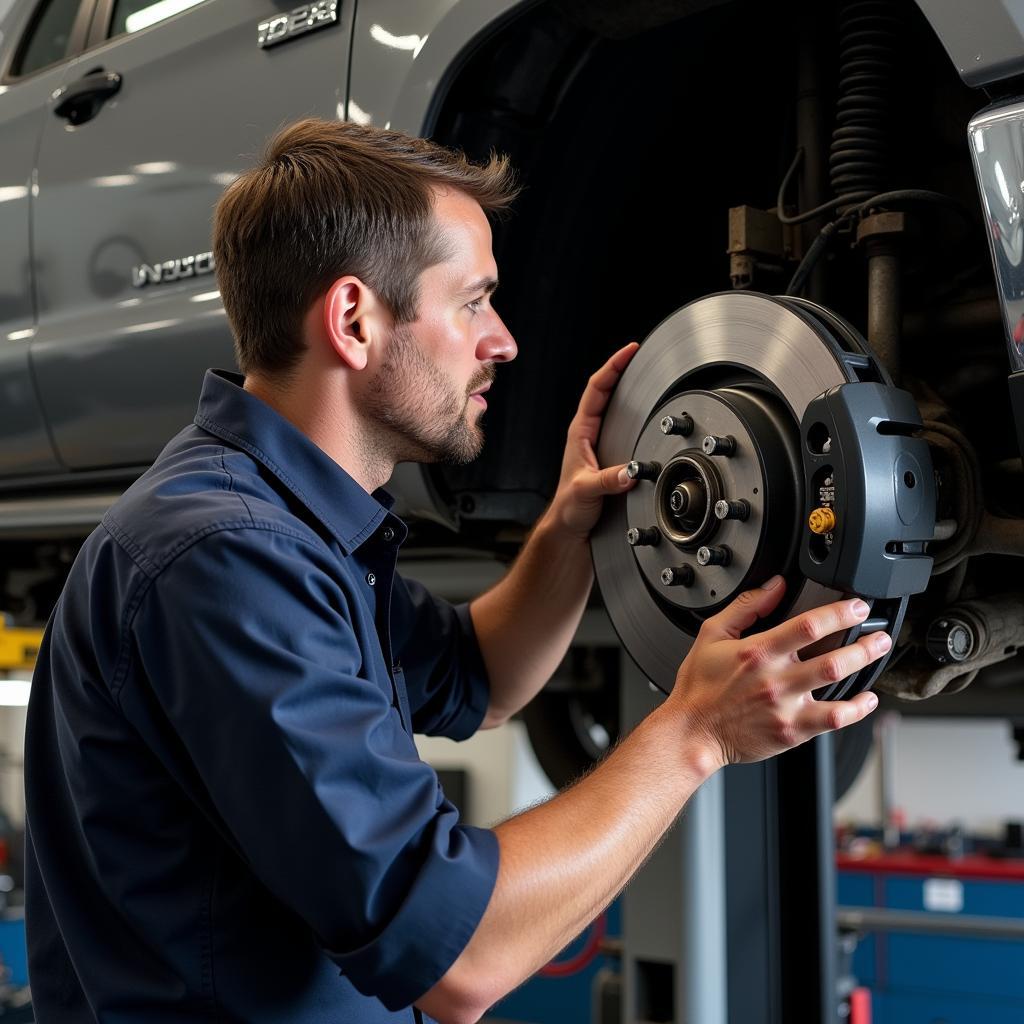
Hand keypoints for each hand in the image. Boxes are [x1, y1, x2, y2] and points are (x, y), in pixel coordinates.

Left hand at [545, 342, 639, 540]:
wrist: (570, 530)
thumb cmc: (570, 510)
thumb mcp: (587, 492)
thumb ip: (607, 481)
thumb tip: (630, 472)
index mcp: (580, 433)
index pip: (596, 389)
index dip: (613, 367)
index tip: (630, 351)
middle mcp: (589, 434)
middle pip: (608, 391)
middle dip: (625, 369)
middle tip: (644, 354)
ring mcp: (599, 444)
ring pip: (616, 408)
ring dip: (631, 390)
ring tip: (650, 375)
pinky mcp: (610, 457)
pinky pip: (626, 428)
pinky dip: (638, 415)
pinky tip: (652, 413)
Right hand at [668, 576, 887, 768]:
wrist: (694, 731)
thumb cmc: (700, 687)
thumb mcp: (712, 635)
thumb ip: (746, 607)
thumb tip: (776, 587)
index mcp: (757, 651)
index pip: (808, 626)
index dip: (839, 613)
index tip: (856, 606)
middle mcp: (775, 679)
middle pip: (831, 657)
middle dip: (863, 642)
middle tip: (878, 632)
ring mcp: (786, 707)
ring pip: (836, 685)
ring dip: (863, 666)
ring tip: (877, 652)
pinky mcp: (792, 731)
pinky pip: (833, 720)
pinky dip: (857, 709)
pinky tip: (867, 700)